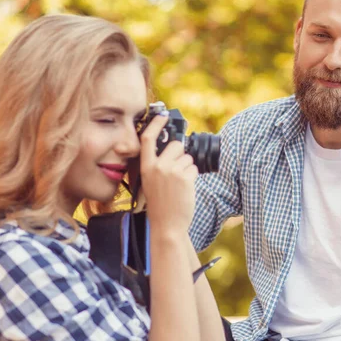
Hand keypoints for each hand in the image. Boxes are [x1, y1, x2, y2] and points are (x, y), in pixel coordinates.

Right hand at [138, 115, 198, 236]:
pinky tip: (185, 188)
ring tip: (179, 184)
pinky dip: (193, 177)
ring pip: (188, 158)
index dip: (156, 124)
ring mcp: (171, 171)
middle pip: (176, 145)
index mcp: (145, 167)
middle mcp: (157, 166)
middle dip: (181, 154)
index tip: (163, 116)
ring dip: (188, 168)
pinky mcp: (185, 177)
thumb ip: (157, 165)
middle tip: (178, 171)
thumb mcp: (150, 182)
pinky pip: (194, 168)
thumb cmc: (160, 205)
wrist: (167, 225)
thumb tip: (174, 149)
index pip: (148, 139)